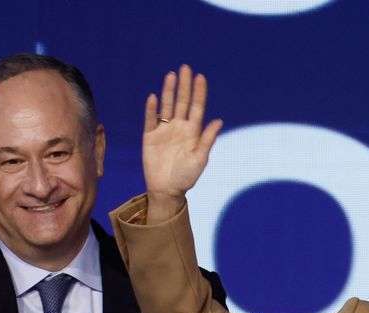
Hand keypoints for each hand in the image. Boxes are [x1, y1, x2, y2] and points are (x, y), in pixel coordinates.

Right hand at [142, 64, 222, 222]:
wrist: (166, 189)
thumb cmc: (186, 176)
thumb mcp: (200, 158)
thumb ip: (207, 139)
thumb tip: (219, 120)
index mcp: (193, 132)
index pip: (196, 107)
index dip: (199, 92)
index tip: (201, 77)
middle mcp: (179, 128)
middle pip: (181, 101)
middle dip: (184, 85)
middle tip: (185, 68)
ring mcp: (164, 131)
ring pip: (166, 106)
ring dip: (168, 91)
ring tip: (171, 75)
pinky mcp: (149, 137)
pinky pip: (150, 119)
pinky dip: (152, 109)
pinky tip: (154, 97)